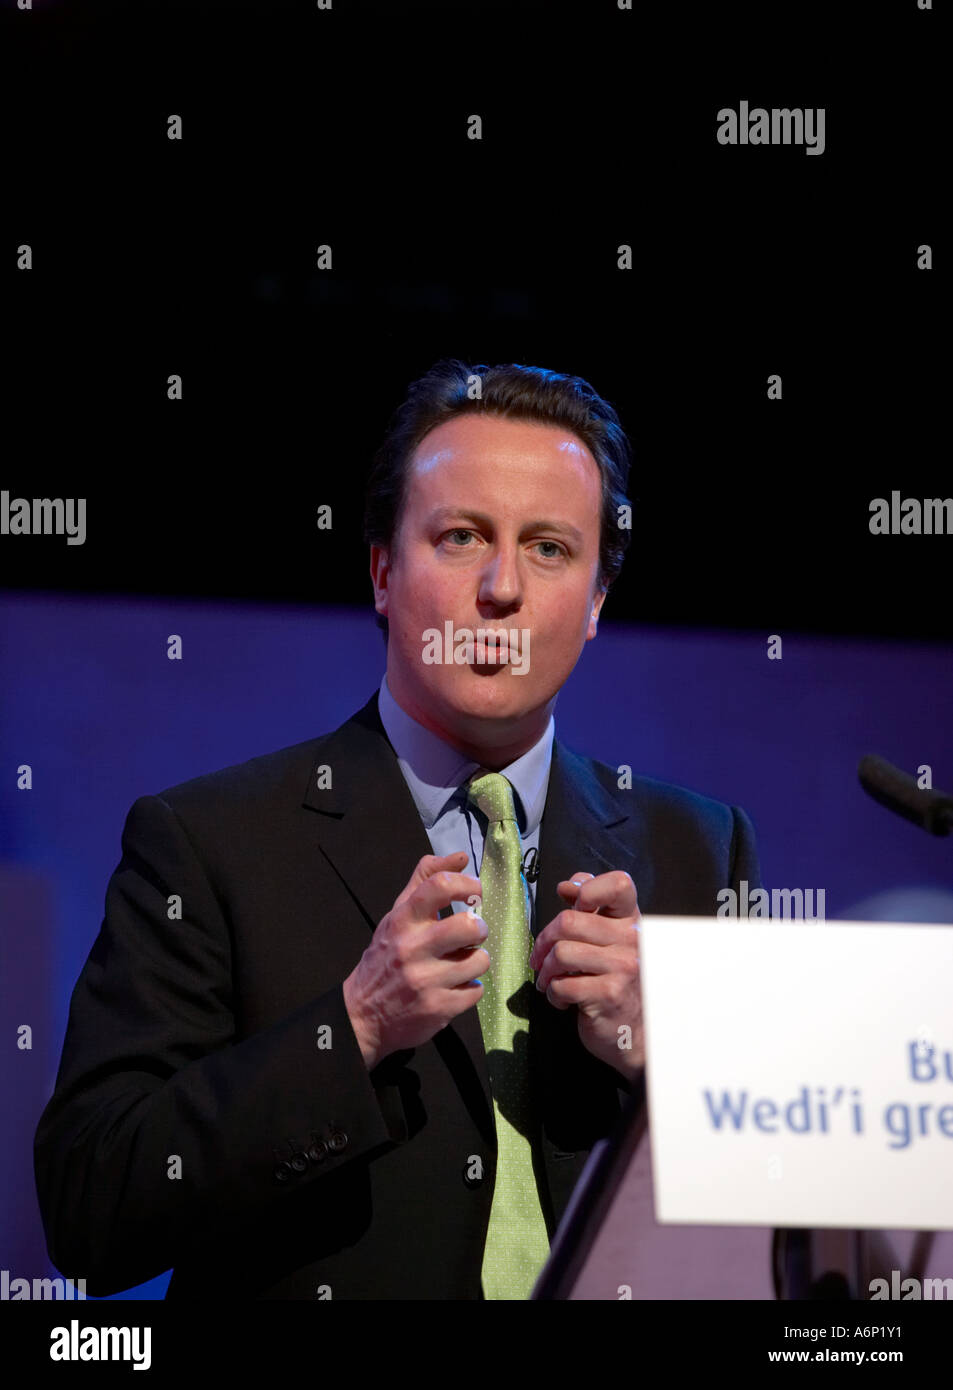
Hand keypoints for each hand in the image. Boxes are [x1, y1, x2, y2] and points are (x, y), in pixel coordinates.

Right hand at [342, 852, 488, 1069]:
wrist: (361, 1014)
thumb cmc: (385, 957)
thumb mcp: (397, 915)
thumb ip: (425, 881)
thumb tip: (460, 856)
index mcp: (402, 920)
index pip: (438, 886)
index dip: (466, 884)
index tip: (474, 892)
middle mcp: (412, 948)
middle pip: (469, 926)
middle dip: (480, 929)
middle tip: (472, 934)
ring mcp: (426, 980)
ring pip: (479, 961)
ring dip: (475, 962)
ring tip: (460, 964)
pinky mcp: (438, 1008)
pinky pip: (476, 991)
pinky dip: (469, 989)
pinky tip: (453, 987)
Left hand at [528, 870, 642, 1078]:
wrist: (633, 1031)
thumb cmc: (614, 981)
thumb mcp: (607, 939)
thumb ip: (588, 908)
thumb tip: (567, 886)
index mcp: (631, 921)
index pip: (619, 884)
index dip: (588, 889)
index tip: (573, 905)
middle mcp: (632, 940)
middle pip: (570, 921)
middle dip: (544, 940)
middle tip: (540, 957)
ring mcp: (623, 967)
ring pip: (561, 953)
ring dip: (545, 970)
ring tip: (549, 980)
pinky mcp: (609, 994)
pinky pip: (562, 984)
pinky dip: (553, 993)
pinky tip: (562, 998)